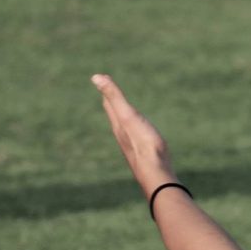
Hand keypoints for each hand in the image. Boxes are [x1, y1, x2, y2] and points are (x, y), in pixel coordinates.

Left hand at [91, 74, 176, 196]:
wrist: (155, 172)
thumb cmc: (143, 143)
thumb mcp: (128, 115)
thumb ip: (114, 96)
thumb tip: (95, 77)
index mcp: (118, 123)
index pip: (109, 103)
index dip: (107, 90)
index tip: (103, 78)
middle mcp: (122, 134)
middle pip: (114, 115)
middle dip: (112, 102)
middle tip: (110, 91)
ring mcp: (133, 145)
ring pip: (125, 128)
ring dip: (123, 117)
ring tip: (124, 111)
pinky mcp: (144, 154)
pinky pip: (137, 138)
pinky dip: (135, 130)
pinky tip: (140, 134)